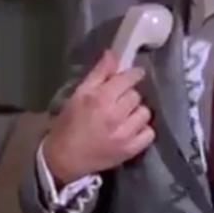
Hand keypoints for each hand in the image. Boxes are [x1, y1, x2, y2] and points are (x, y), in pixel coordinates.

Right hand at [41, 50, 155, 187]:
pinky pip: (149, 133)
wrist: (64, 158)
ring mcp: (125, 134)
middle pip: (136, 95)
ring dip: (136, 112)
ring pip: (145, 113)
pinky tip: (131, 130)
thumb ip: (98, 74)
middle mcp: (115, 114)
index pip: (129, 78)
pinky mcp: (131, 149)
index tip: (132, 76)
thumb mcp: (78, 95)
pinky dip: (142, 130)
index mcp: (100, 98)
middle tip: (119, 101)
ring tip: (125, 116)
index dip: (133, 75)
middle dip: (129, 95)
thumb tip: (113, 53)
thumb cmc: (69, 124)